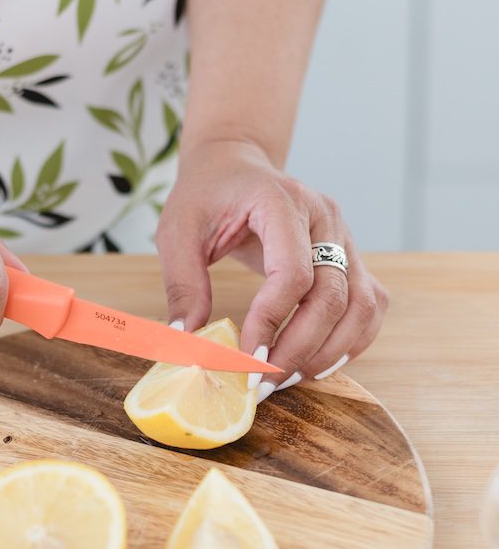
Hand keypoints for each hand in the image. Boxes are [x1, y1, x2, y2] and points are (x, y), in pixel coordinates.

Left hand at [156, 139, 387, 398]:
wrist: (235, 164)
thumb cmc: (206, 194)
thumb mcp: (178, 232)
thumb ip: (183, 285)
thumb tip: (185, 342)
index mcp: (281, 201)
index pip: (293, 272)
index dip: (272, 322)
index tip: (246, 359)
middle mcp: (324, 217)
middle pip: (333, 295)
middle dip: (299, 348)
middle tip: (264, 383)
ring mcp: (344, 235)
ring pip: (362, 305)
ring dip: (330, 351)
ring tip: (289, 379)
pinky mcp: (350, 256)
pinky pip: (370, 305)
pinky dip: (351, 341)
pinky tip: (316, 363)